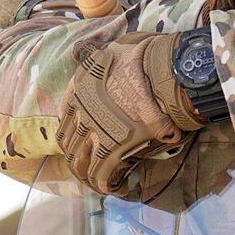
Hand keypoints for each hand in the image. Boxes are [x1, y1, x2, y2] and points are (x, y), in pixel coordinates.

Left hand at [56, 28, 207, 193]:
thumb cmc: (149, 57)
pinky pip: (102, 175)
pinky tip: (118, 188)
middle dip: (79, 158)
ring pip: (82, 163)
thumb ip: (92, 52)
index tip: (84, 140)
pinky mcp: (113, 150)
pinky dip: (108, 185)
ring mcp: (95, 131)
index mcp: (80, 88)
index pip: (67, 117)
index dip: (74, 132)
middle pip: (70, 144)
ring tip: (103, 182)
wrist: (167, 72)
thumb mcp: (112, 46)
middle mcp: (82, 110)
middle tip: (93, 167)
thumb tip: (78, 49)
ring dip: (91, 175)